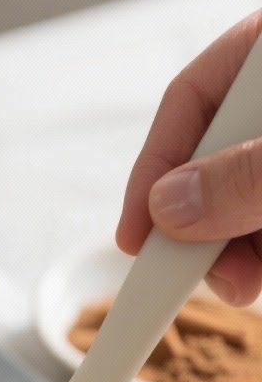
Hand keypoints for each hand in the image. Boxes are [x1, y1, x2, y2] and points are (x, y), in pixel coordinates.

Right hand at [116, 12, 261, 304]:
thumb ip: (243, 174)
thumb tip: (168, 207)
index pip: (187, 103)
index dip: (153, 174)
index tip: (133, 239)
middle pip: (215, 160)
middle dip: (206, 228)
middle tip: (210, 276)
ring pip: (244, 200)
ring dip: (242, 252)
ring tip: (255, 279)